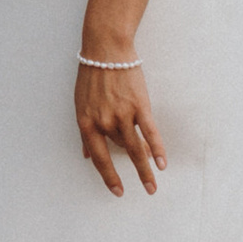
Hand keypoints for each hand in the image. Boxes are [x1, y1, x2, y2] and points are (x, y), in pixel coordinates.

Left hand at [76, 53, 162, 196]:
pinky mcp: (139, 105)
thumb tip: (85, 156)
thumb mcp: (80, 105)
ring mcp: (122, 114)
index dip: (108, 177)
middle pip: (120, 150)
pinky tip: (161, 164)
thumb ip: (85, 132)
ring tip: (153, 185)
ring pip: (135, 147)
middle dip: (133, 171)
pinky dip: (157, 149)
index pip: (99, 158)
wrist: (105, 50)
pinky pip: (150, 132)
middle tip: (146, 190)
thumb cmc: (91, 76)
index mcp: (87, 123)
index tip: (117, 191)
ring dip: (145, 168)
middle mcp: (104, 122)